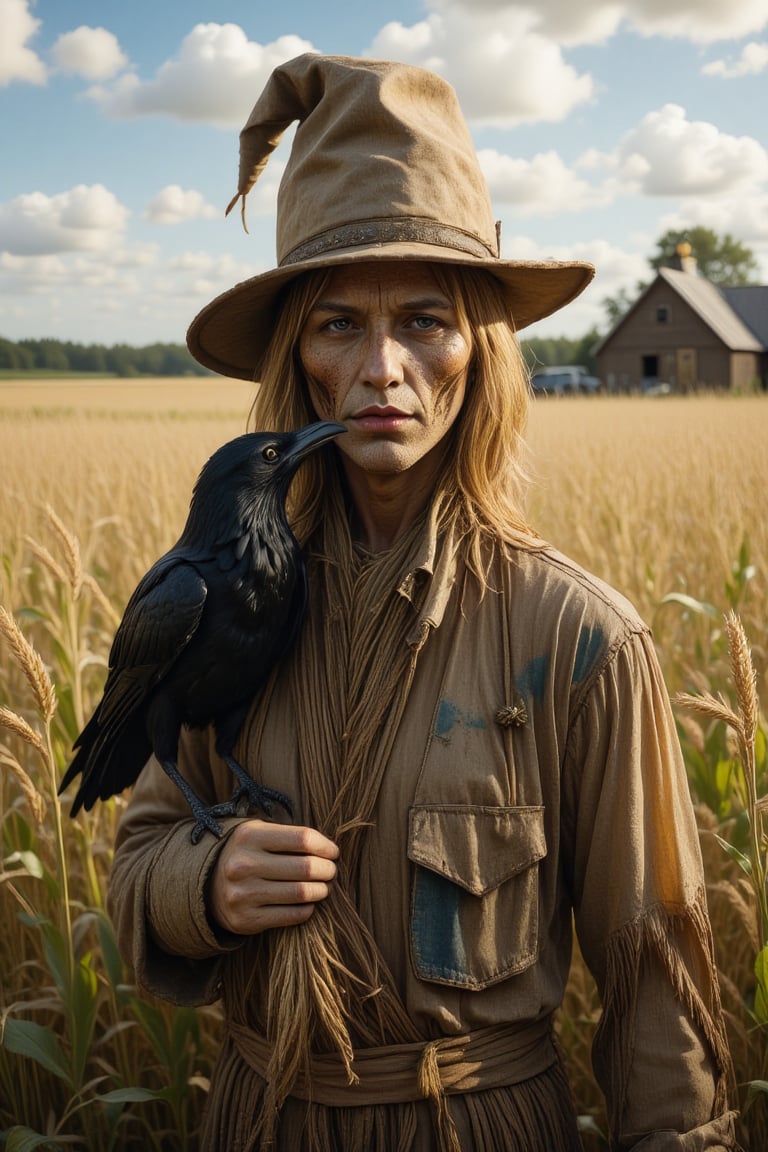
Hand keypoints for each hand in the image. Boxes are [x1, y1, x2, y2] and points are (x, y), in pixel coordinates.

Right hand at [207, 818, 338, 934]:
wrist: (209, 885)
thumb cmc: (248, 854)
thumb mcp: (261, 834)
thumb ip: (291, 837)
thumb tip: (331, 852)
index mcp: (249, 836)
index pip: (303, 839)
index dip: (326, 846)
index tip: (334, 852)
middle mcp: (243, 864)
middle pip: (306, 867)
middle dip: (327, 870)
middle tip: (331, 871)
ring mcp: (242, 894)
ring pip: (301, 893)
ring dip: (321, 890)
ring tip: (324, 887)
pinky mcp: (245, 920)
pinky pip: (292, 916)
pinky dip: (307, 909)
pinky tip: (308, 903)